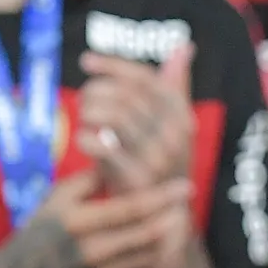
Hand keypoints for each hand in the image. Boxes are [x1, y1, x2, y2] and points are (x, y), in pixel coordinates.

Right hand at [0, 173, 190, 267]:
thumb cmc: (36, 235)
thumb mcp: (55, 200)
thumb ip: (92, 180)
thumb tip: (124, 157)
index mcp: (78, 223)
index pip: (133, 207)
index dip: (164, 195)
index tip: (187, 185)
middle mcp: (91, 252)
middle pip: (151, 233)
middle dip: (175, 216)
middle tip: (185, 203)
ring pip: (154, 256)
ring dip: (174, 238)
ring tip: (180, 221)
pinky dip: (164, 259)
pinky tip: (168, 245)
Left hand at [77, 47, 193, 192]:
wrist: (164, 219)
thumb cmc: (159, 165)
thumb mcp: (170, 125)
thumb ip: (174, 87)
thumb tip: (184, 48)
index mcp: (182, 114)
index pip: (145, 78)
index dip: (113, 65)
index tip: (86, 61)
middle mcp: (175, 133)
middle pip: (127, 95)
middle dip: (97, 91)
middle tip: (83, 99)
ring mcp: (158, 157)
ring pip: (114, 116)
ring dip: (90, 112)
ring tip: (84, 118)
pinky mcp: (137, 179)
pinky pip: (103, 147)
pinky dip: (86, 138)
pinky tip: (83, 139)